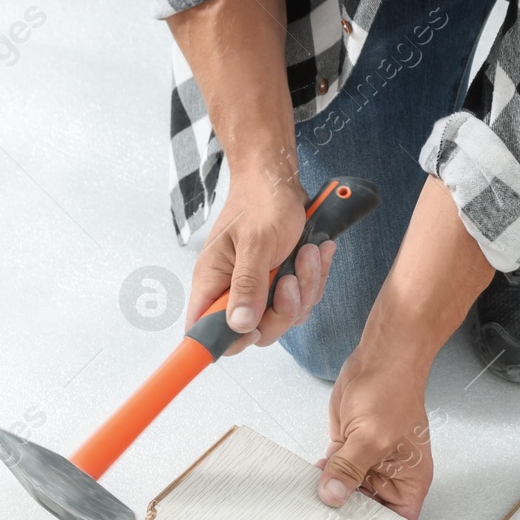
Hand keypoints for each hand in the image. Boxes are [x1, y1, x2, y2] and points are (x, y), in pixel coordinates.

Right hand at [187, 171, 336, 354]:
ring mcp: (259, 288)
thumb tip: (239, 325)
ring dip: (305, 288)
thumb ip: (248, 285)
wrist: (279, 179)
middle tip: (290, 280)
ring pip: (285, 316)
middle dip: (283, 310)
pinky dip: (314, 278)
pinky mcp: (281, 282)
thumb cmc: (261, 201)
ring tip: (306, 253)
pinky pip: (303, 299)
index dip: (226, 341)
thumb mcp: (256, 242)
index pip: (204, 329)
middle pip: (257, 331)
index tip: (254, 330)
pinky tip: (315, 252)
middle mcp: (233, 289)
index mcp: (213, 281)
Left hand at [317, 350, 433, 519]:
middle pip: (369, 512)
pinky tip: (306, 485)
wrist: (379, 359)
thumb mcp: (372, 436)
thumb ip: (350, 468)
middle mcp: (389, 477)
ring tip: (309, 512)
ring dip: (329, 499)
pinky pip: (332, 473)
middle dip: (347, 519)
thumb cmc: (394, 391)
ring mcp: (367, 465)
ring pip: (346, 494)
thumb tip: (333, 496)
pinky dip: (319, 479)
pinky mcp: (347, 451)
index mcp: (409, 481)